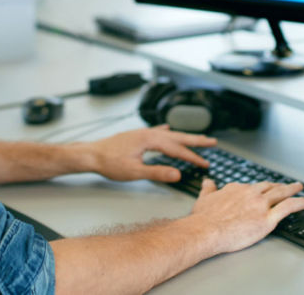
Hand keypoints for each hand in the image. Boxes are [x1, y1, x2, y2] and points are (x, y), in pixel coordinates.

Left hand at [83, 125, 215, 181]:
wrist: (91, 155)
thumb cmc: (109, 163)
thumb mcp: (134, 172)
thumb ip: (157, 172)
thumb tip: (177, 174)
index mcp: (150, 140)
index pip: (177, 149)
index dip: (193, 157)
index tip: (205, 163)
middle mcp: (148, 133)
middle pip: (177, 137)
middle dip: (196, 140)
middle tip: (212, 142)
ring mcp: (142, 133)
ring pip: (168, 134)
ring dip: (183, 137)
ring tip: (197, 138)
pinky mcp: (136, 136)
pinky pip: (156, 132)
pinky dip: (166, 132)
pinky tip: (168, 129)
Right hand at [188, 179, 303, 254]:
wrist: (206, 230)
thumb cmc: (203, 219)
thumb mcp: (203, 198)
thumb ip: (209, 189)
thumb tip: (208, 181)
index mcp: (236, 189)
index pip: (251, 187)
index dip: (259, 189)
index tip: (263, 190)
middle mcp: (250, 194)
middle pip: (269, 187)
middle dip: (279, 186)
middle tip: (287, 186)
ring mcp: (260, 205)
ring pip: (281, 194)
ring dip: (292, 190)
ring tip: (299, 188)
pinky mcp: (267, 219)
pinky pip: (288, 207)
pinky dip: (300, 203)